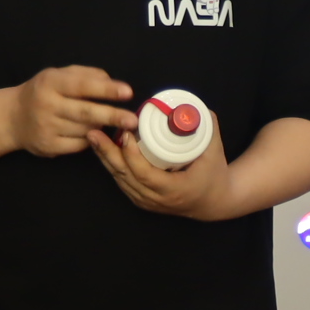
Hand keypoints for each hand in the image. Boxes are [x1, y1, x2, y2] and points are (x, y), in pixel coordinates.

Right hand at [10, 65, 137, 157]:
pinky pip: (79, 145)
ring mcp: (46, 127)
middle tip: (132, 120)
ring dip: (101, 127)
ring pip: (85, 130)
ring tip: (108, 122)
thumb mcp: (60, 75)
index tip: (128, 92)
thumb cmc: (45, 92)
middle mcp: (46, 105)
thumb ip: (87, 75)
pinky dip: (90, 140)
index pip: (82, 85)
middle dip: (112, 116)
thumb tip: (113, 84)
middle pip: (85, 113)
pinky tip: (92, 134)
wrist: (13, 117)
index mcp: (50, 82)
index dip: (106, 89)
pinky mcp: (48, 146)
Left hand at [88, 121, 234, 218]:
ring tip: (94, 137)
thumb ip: (207, 127)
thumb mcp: (214, 152)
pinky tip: (103, 150)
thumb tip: (194, 107)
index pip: (146, 175)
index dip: (132, 156)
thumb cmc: (214, 175)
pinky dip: (112, 165)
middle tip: (95, 132)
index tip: (126, 135)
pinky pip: (122, 182)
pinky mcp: (141, 200)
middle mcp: (156, 200)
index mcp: (174, 190)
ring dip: (106, 158)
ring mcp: (147, 202)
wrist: (214, 202)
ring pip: (120, 180)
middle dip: (108, 154)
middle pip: (126, 177)